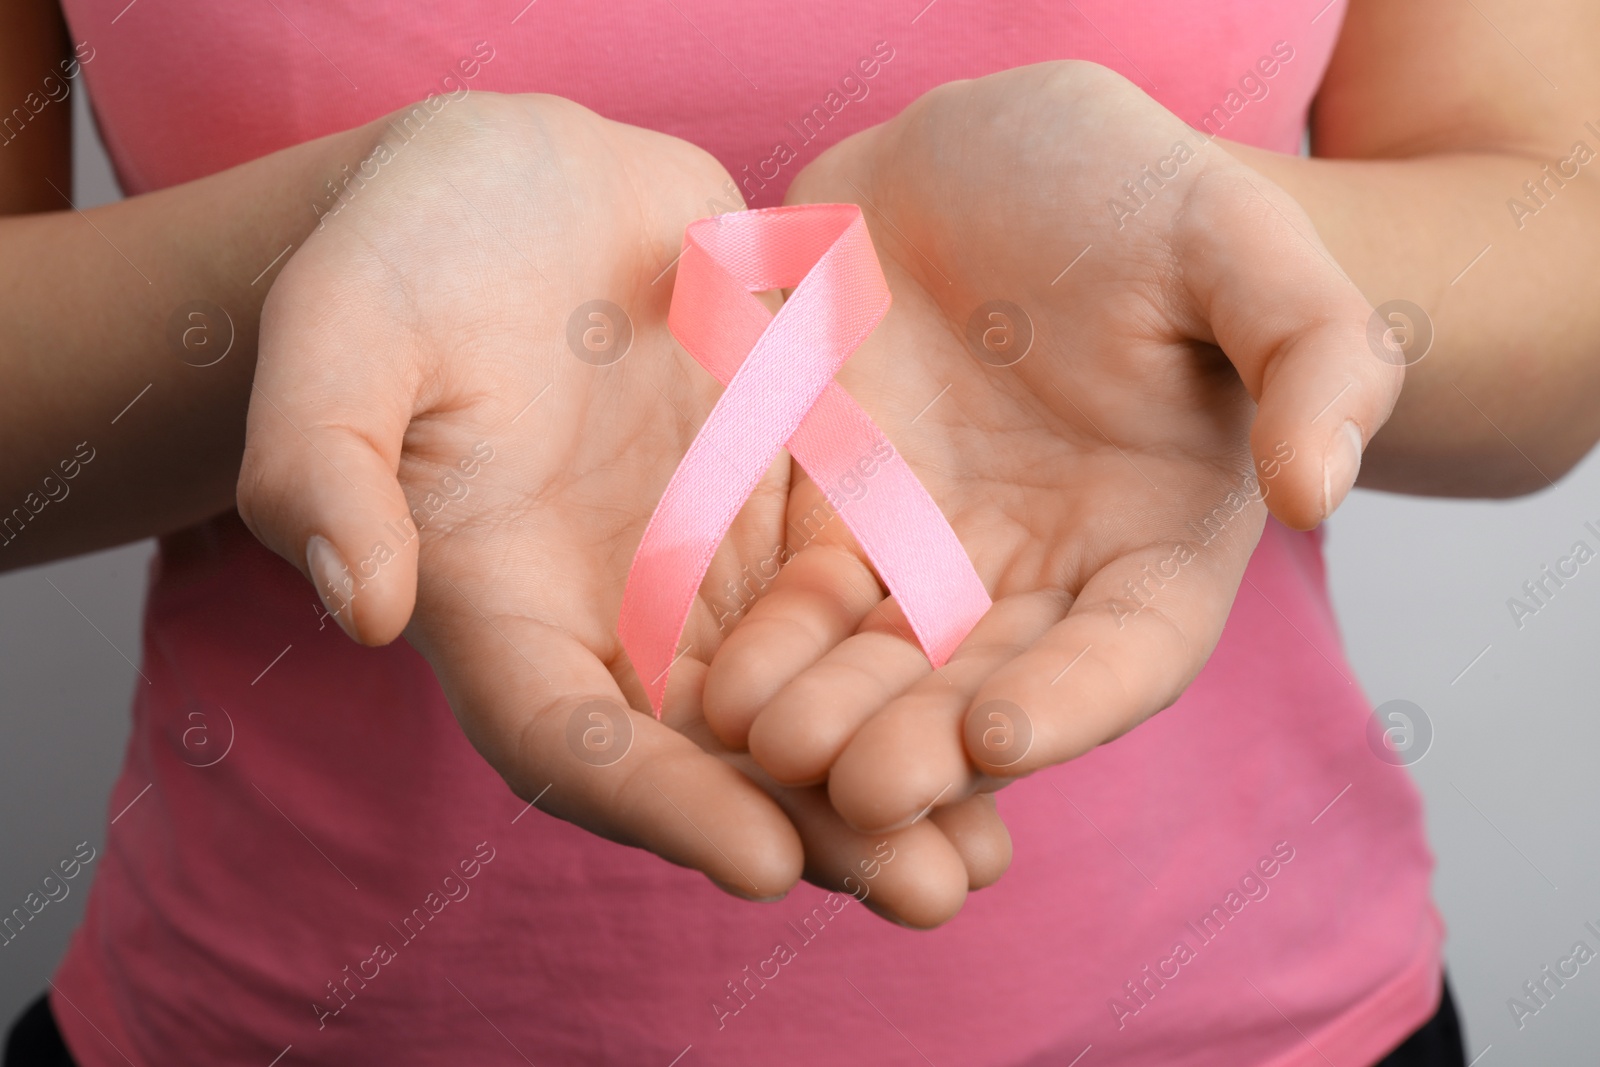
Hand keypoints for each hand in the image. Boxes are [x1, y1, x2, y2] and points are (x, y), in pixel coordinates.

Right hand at [236, 92, 1006, 925]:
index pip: (569, 735)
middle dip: (815, 828)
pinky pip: (855, 603)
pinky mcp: (779, 508)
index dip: (661, 804)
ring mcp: (701, 567)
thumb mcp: (342, 327)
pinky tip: (1007, 709)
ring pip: (800, 702)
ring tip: (988, 848)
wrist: (521, 182)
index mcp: (495, 602)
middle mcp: (607, 614)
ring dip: (889, 777)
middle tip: (927, 893)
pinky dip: (918, 664)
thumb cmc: (410, 246)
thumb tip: (360, 608)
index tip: (768, 865)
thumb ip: (326, 460)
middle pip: (709, 754)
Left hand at [703, 62, 1401, 832]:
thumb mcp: (1240, 243)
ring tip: (768, 745)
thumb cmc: (1134, 192)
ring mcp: (925, 556)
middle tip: (861, 789)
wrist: (984, 154)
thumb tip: (1315, 491)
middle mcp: (1039, 577)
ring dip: (827, 717)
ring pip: (876, 664)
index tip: (1005, 731)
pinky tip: (710, 683)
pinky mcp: (830, 520)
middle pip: (986, 687)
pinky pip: (791, 599)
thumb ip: (1311, 355)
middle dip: (926, 744)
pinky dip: (760, 645)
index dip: (1078, 697)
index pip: (1131, 647)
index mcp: (1156, 541)